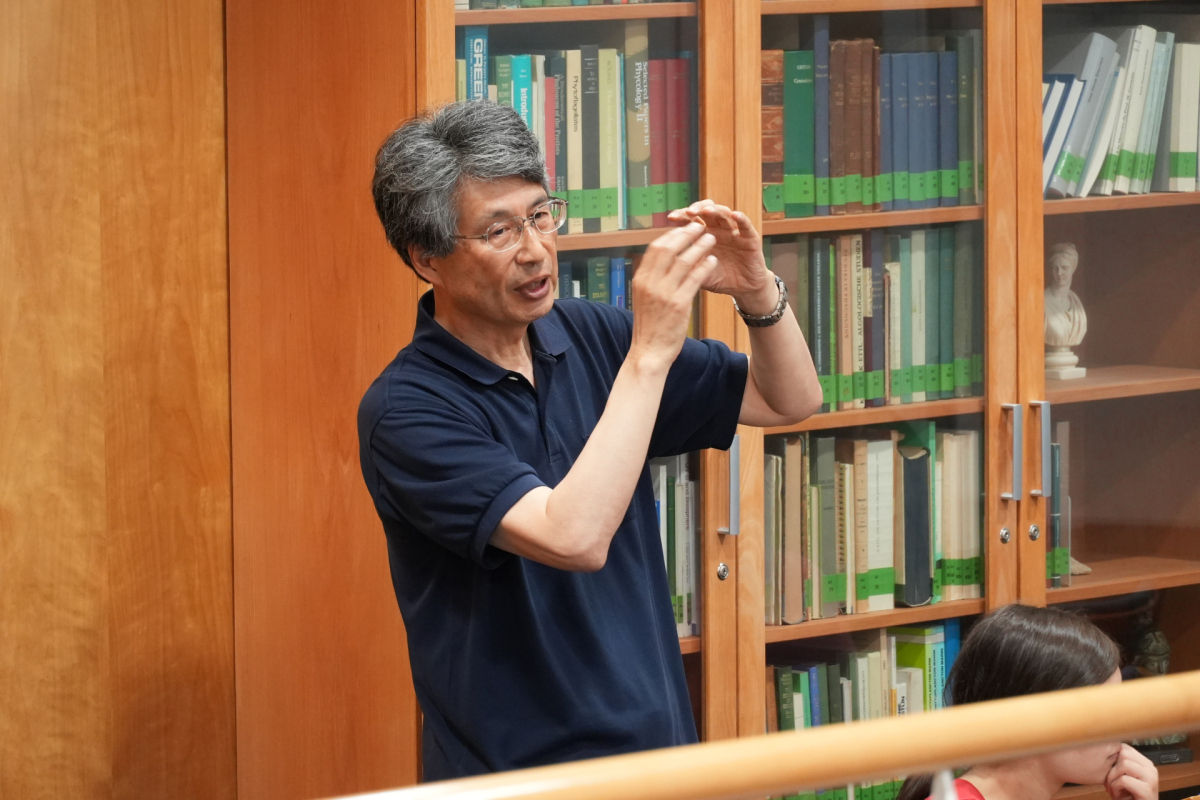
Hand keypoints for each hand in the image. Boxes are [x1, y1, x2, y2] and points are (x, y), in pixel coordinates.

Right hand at [629, 222, 718, 371]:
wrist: (649, 353)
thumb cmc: (649, 327)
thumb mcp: (644, 298)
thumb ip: (652, 280)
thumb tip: (662, 262)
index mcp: (640, 280)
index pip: (655, 248)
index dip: (671, 235)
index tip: (683, 229)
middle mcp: (650, 283)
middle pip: (669, 248)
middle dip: (686, 234)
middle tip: (699, 226)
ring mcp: (664, 293)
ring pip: (684, 260)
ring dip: (699, 246)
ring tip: (711, 238)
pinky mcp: (679, 304)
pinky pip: (695, 278)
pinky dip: (704, 266)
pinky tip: (712, 260)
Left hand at [667, 200, 775, 313]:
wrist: (743, 289)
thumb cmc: (721, 279)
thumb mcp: (700, 274)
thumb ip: (688, 267)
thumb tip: (667, 264)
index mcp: (704, 235)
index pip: (691, 220)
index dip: (681, 216)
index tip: (671, 217)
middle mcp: (718, 230)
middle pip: (707, 212)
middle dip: (697, 209)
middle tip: (689, 212)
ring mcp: (734, 232)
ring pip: (725, 215)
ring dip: (716, 210)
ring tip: (706, 210)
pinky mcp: (750, 238)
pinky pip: (746, 225)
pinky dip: (741, 219)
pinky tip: (734, 215)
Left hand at [1105, 745, 1157, 799]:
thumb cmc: (1128, 795)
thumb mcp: (1123, 776)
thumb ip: (1119, 764)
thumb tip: (1105, 750)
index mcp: (1145, 763)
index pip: (1125, 748)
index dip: (1112, 757)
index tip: (1109, 771)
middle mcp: (1150, 768)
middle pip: (1124, 753)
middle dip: (1112, 767)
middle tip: (1110, 781)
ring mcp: (1151, 778)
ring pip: (1124, 764)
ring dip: (1112, 778)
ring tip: (1113, 788)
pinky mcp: (1147, 790)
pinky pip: (1124, 780)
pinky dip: (1115, 787)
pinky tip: (1117, 795)